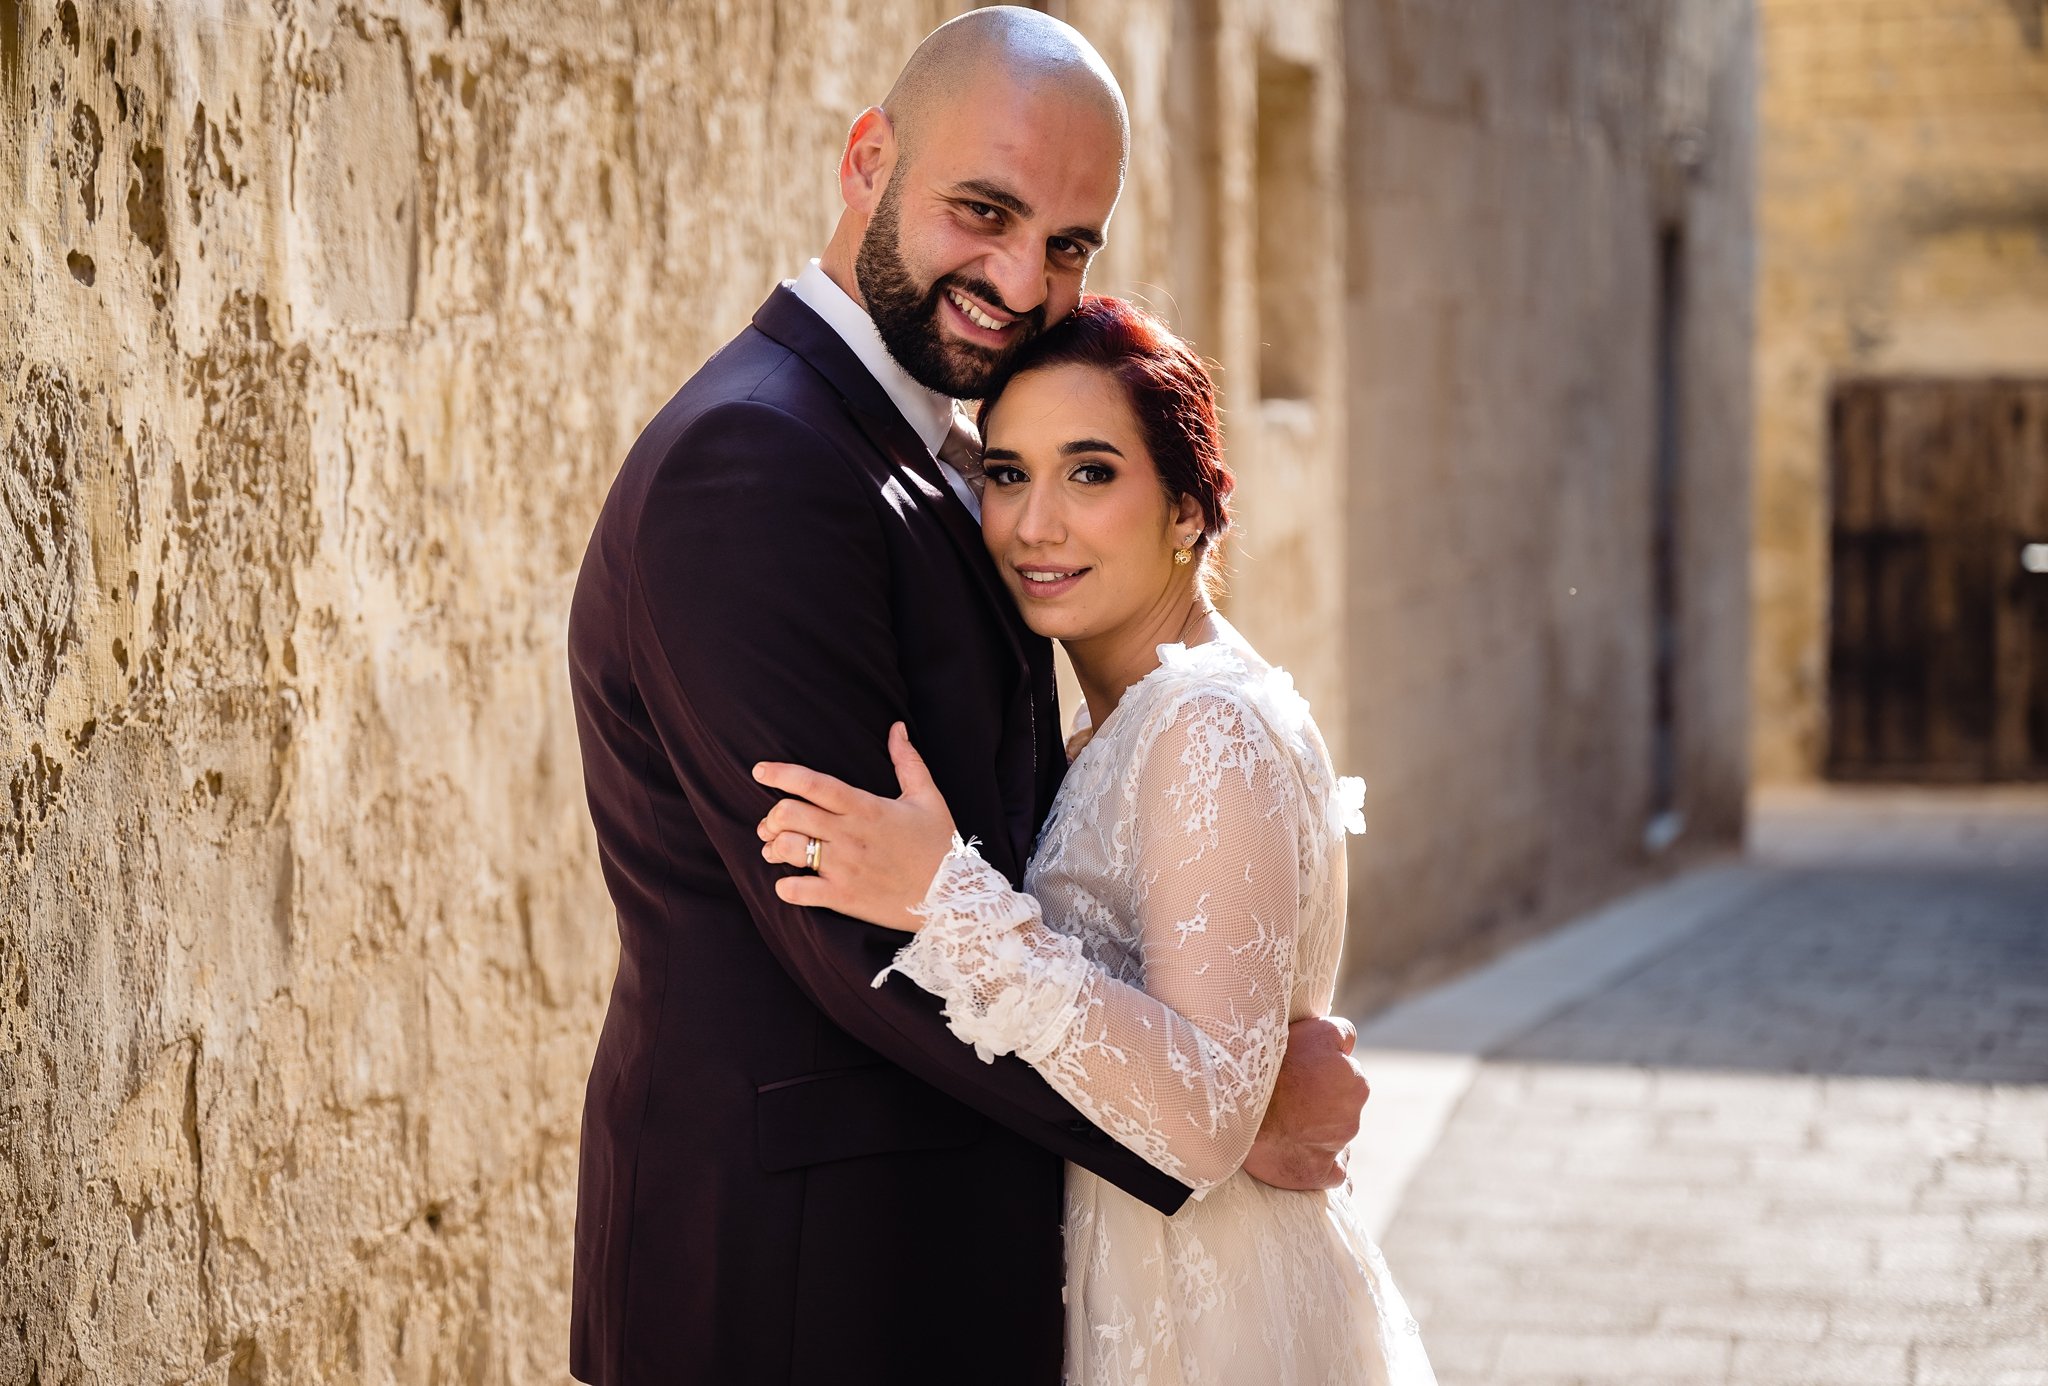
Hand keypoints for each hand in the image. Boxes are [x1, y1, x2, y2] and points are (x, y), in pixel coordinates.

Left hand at [754, 723, 958, 931]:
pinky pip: (797, 891)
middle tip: (772, 822)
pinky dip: (786, 887)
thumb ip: (908, 761)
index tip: (759, 770)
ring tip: (774, 850)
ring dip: (773, 848)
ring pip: (788, 849)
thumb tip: (897, 727)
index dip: (782, 774)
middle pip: (789, 814)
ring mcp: (845, 868)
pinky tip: (790, 883)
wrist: (954, 897)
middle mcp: (850, 835)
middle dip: (772, 815)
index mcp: (866, 807)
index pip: (814, 783)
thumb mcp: (928, 798)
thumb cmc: (939, 845)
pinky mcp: (844, 898)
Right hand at [1242, 1015, 1370, 1190]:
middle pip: (1343, 1099)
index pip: (1346, 1066)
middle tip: (1290, 1094)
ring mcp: (1339, 1141)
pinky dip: (1323, 1164)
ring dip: (1318, 1127)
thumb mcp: (1309, 1030)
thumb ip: (1338, 1034)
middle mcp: (1352, 1108)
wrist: (1241, 1105)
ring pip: (1336, 1131)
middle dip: (1324, 1097)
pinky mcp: (1323, 1169)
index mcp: (1353, 1076)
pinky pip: (1334, 1170)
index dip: (1323, 1064)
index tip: (1302, 1067)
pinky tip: (1306, 1156)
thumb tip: (1348, 1044)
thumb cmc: (1269, 1063)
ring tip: (1284, 1122)